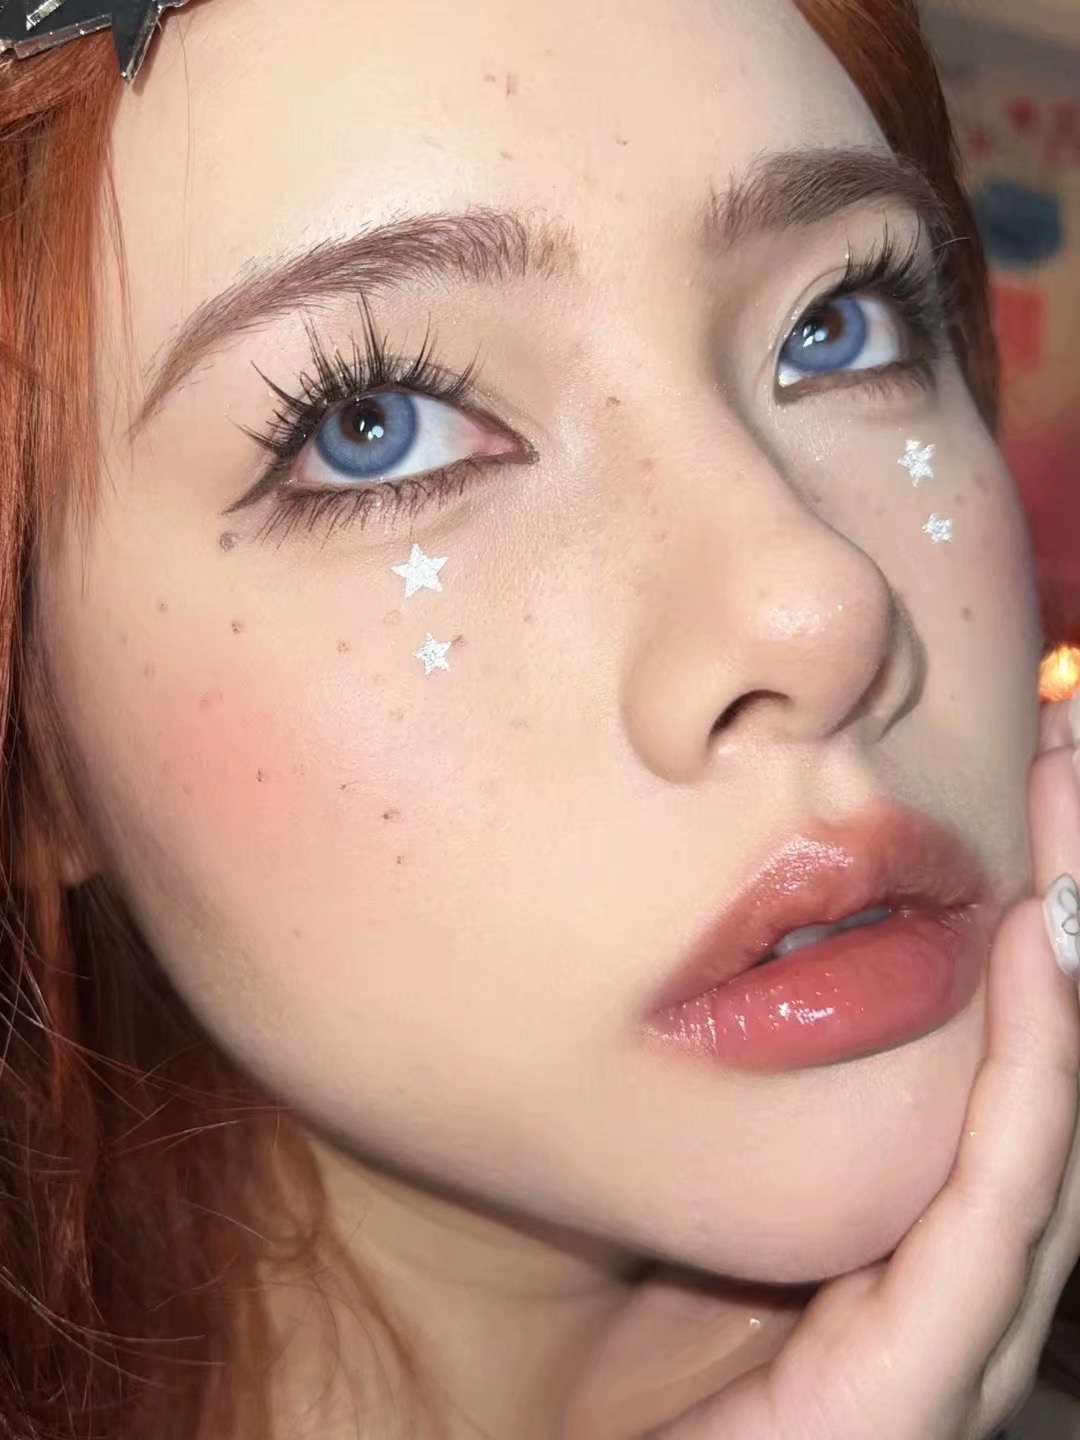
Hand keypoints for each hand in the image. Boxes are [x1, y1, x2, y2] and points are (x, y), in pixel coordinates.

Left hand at [562, 698, 1079, 1439]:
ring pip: (1049, 1120)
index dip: (1041, 910)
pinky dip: (1033, 1075)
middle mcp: (950, 1264)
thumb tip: (764, 909)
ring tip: (1072, 803)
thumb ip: (748, 1061)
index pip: (1007, 1049)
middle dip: (1076, 903)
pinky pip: (993, 1211)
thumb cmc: (590, 1308)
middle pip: (1046, 1061)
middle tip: (1077, 754)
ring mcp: (950, 1328)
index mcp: (906, 1213)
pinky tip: (1036, 950)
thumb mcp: (677, 1147)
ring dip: (1074, 951)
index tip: (1047, 763)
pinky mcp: (914, 1383)